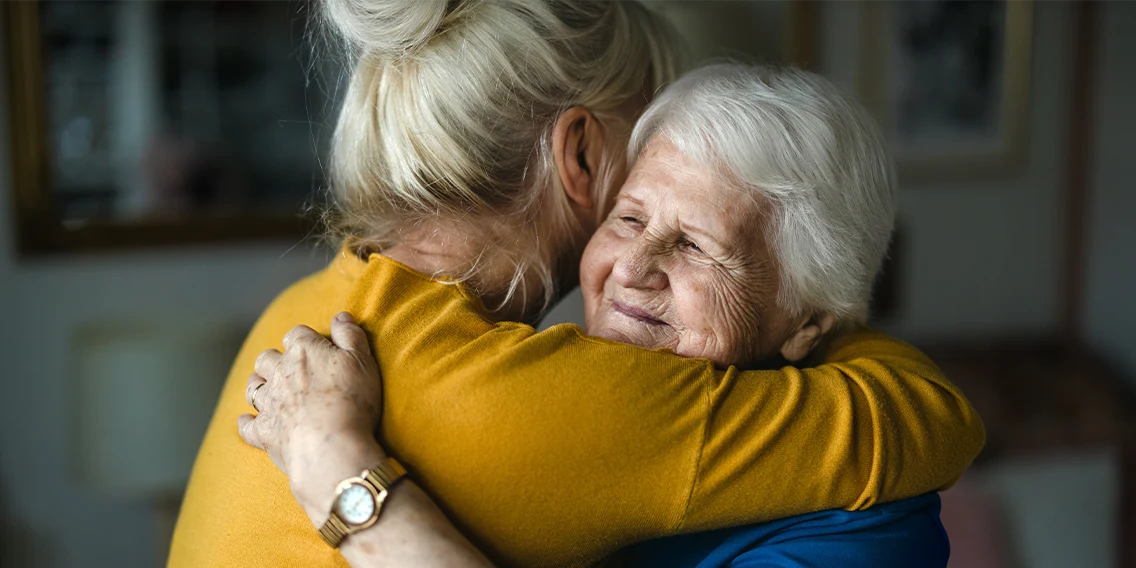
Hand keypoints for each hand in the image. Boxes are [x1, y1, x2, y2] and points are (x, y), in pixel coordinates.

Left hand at [238, 312, 385, 522]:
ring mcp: (269, 403)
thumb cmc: (352, 402)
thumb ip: (351, 335)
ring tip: (269, 389)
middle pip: (267, 358)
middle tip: (288, 368)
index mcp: (304, 351)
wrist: (331, 447)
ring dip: (258, 385)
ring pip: (253, 386)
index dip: (306, 339)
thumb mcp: (363, 361)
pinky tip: (249, 421)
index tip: (316, 348)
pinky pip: (246, 425)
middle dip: (275, 360)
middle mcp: (280, 373)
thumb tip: (341, 316)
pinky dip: (247, 422)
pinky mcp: (263, 431)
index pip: (297, 334)